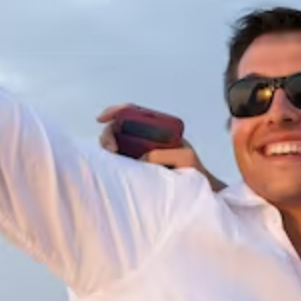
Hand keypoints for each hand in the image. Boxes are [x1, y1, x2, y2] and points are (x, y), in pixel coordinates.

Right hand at [96, 105, 224, 188]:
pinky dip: (110, 159)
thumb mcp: (184, 157)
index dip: (115, 111)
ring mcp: (140, 150)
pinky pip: (119, 158)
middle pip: (119, 126)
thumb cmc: (194, 170)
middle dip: (109, 133)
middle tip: (111, 148)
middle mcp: (147, 136)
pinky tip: (109, 165)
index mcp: (158, 127)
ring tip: (111, 155)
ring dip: (107, 145)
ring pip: (116, 141)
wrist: (198, 189)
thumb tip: (140, 158)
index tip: (102, 119)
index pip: (132, 111)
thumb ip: (163, 154)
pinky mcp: (136, 165)